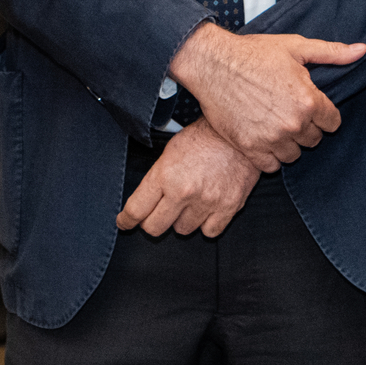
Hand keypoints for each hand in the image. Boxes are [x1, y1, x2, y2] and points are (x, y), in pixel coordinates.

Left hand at [117, 119, 259, 237]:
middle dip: (153, 222)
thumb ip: (157, 178)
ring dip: (183, 220)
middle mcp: (184, 191)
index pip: (136, 210)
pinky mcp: (229, 207)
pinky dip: (207, 224)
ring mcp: (207, 201)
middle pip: (155, 228)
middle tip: (158, 213)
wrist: (240, 133)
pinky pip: (209, 232)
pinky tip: (207, 208)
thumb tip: (145, 202)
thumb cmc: (204, 138)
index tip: (125, 222)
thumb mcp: (170, 151)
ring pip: (183, 230)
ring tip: (190, 202)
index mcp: (165, 175)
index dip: (127, 220)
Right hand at [168, 25, 365, 171]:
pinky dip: (270, 155)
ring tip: (276, 124)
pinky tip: (264, 137)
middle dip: (306, 127)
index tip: (311, 106)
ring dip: (289, 143)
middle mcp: (293, 124)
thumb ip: (332, 53)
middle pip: (314, 140)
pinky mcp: (250, 148)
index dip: (323, 114)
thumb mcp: (296, 47)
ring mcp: (271, 139)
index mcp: (308, 100)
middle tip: (289, 111)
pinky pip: (271, 166)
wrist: (213, 64)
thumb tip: (362, 50)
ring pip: (294, 155)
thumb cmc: (254, 53)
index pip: (333, 123)